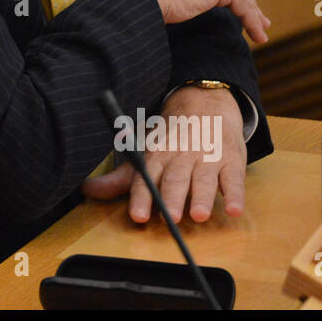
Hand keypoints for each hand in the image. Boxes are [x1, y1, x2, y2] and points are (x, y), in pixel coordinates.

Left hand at [81, 85, 246, 222]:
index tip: (137, 216)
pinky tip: (234, 209)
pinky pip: (234, 179)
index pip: (146, 178)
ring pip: (204, 179)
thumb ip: (120, 178)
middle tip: (171, 218)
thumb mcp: (144, 154)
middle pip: (175, 180)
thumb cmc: (171, 138)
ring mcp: (207, 157)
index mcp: (157, 155)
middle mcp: (181, 156)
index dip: (141, 198)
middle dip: (172, 199)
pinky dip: (234, 194)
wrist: (205, 102)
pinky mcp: (231, 160)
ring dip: (202, 197)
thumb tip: (86, 190)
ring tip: (199, 215)